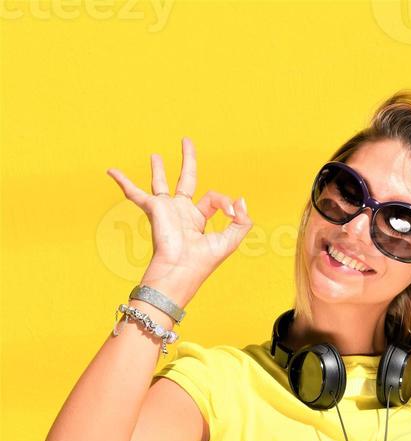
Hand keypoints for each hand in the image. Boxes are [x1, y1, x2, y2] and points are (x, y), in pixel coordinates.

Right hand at [106, 136, 252, 303]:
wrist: (178, 271)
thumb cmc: (202, 262)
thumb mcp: (230, 241)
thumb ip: (242, 221)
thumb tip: (241, 200)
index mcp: (197, 220)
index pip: (212, 198)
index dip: (224, 201)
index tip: (231, 211)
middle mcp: (181, 213)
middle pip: (186, 180)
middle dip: (187, 160)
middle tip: (186, 141)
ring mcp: (165, 210)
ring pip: (161, 182)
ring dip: (158, 168)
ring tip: (156, 155)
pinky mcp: (154, 208)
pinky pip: (135, 192)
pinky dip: (123, 181)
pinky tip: (111, 171)